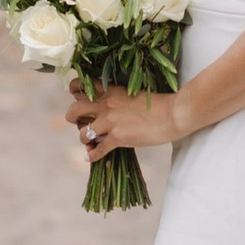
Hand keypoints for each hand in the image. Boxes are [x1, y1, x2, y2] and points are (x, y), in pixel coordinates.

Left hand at [67, 83, 181, 157]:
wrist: (172, 114)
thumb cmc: (158, 103)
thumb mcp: (133, 94)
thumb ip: (117, 99)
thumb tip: (105, 108)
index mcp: (110, 90)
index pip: (82, 86)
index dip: (74, 91)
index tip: (75, 96)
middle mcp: (106, 105)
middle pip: (75, 110)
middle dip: (72, 117)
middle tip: (76, 121)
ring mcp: (110, 122)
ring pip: (83, 133)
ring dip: (83, 138)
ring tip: (89, 142)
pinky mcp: (117, 138)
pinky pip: (97, 149)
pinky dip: (92, 155)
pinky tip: (90, 157)